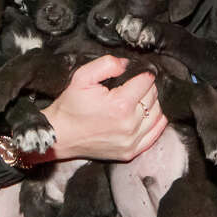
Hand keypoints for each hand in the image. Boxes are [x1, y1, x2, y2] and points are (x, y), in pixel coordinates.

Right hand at [40, 55, 166, 161]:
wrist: (59, 135)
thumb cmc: (69, 108)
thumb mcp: (82, 77)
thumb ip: (107, 64)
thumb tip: (127, 64)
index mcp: (120, 105)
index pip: (147, 81)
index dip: (142, 73)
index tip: (134, 74)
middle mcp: (129, 125)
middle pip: (153, 97)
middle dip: (145, 88)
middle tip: (130, 87)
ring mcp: (131, 141)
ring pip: (157, 114)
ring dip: (150, 104)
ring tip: (135, 101)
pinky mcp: (130, 151)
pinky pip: (155, 133)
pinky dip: (154, 122)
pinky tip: (144, 116)